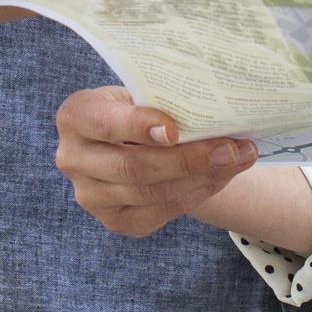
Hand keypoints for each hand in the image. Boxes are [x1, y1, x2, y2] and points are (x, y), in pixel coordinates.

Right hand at [55, 85, 256, 237]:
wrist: (132, 141)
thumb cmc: (139, 106)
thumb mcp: (140, 92)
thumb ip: (162, 100)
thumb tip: (214, 109)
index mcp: (75, 116)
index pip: (104, 124)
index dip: (138, 127)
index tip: (175, 129)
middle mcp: (73, 159)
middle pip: (132, 167)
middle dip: (187, 159)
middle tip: (230, 148)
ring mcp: (91, 196)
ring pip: (150, 193)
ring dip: (201, 178)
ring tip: (237, 160)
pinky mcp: (115, 220)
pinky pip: (160, 211)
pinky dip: (196, 193)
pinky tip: (221, 176)